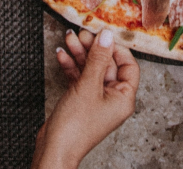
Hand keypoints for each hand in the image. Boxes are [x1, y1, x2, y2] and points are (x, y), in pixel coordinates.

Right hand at [33, 29, 139, 168]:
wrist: (54, 149)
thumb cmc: (75, 127)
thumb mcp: (88, 86)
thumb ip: (98, 59)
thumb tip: (107, 36)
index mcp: (124, 98)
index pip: (128, 66)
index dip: (116, 49)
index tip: (102, 36)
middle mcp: (112, 99)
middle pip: (107, 65)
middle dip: (93, 49)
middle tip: (81, 34)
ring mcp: (96, 100)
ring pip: (91, 70)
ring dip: (79, 54)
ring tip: (68, 38)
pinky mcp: (80, 101)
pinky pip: (79, 79)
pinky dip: (71, 67)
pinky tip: (61, 55)